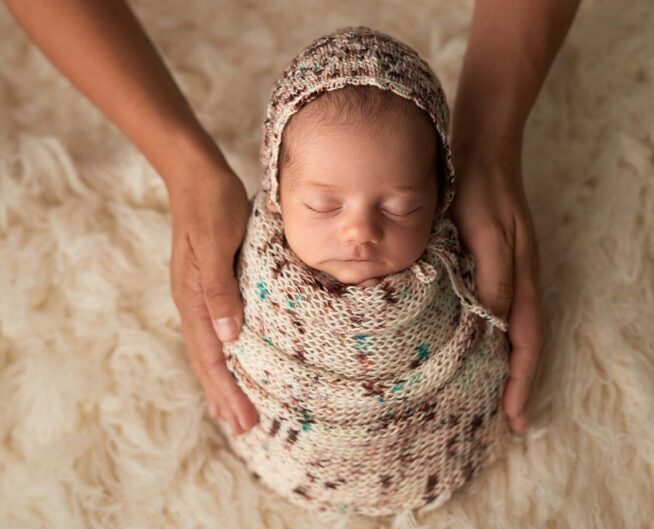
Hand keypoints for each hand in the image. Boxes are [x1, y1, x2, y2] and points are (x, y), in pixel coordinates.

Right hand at [166, 163, 258, 436]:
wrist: (196, 174)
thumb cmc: (211, 204)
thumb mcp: (216, 242)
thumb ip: (219, 288)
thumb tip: (228, 338)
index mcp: (193, 298)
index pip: (211, 357)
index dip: (227, 391)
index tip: (245, 421)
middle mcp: (193, 303)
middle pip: (207, 361)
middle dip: (224, 397)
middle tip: (244, 430)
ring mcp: (199, 294)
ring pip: (209, 350)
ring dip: (222, 383)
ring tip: (233, 412)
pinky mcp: (210, 284)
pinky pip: (214, 331)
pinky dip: (222, 357)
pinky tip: (232, 362)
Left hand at [449, 150, 544, 433]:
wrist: (479, 151)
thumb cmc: (481, 189)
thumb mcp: (487, 231)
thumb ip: (494, 275)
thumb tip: (494, 321)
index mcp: (523, 280)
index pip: (526, 343)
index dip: (521, 382)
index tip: (514, 419)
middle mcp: (518, 283)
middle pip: (522, 344)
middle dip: (516, 383)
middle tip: (505, 421)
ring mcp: (506, 275)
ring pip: (509, 332)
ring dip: (503, 366)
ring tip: (490, 396)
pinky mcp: (489, 265)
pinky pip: (493, 312)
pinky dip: (488, 338)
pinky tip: (471, 346)